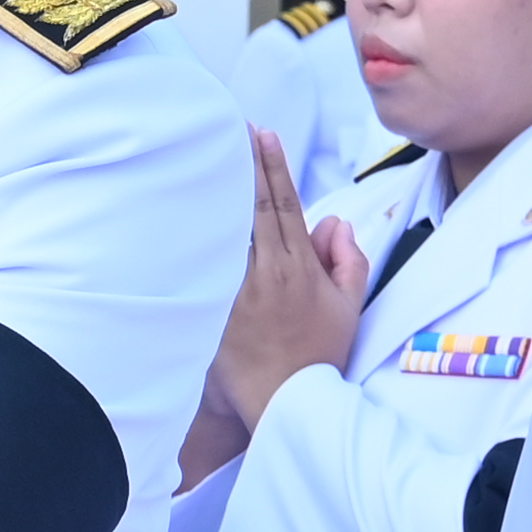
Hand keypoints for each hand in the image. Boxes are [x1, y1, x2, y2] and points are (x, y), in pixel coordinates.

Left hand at [176, 133, 372, 483]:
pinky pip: (204, 266)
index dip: (273, 167)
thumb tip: (334, 221)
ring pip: (224, 232)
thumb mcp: (350, 306)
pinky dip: (195, 238)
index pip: (285, 204)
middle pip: (250, 208)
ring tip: (202, 158)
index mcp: (301, 267)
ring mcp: (235, 291)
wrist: (285, 402)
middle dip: (240, 166)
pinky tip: (182, 213)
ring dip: (215, 194)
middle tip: (228, 129)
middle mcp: (266, 272)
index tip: (263, 134)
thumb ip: (348, 258)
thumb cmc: (319, 355)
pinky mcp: (213, 309)